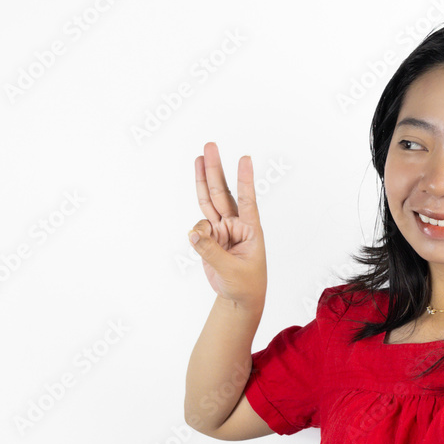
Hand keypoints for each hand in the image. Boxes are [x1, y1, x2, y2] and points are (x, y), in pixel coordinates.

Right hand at [188, 142, 267, 311]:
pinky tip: (197, 238)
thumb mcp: (230, 270)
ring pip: (209, 201)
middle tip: (210, 146)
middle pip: (223, 193)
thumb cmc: (245, 284)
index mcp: (250, 229)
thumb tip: (192, 232)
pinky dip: (195, 232)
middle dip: (216, 170)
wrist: (238, 297)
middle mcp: (235, 224)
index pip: (248, 200)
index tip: (245, 158)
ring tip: (199, 158)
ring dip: (203, 179)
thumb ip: (210, 250)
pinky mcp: (208, 237)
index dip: (245, 180)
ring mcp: (221, 229)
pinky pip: (198, 227)